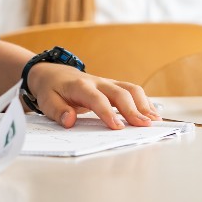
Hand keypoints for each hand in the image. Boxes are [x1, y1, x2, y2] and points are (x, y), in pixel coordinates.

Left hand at [26, 63, 160, 129]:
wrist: (53, 74)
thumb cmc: (51, 90)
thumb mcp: (47, 101)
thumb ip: (58, 111)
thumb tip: (70, 120)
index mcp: (80, 86)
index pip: (97, 99)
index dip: (108, 112)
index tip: (118, 127)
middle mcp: (97, 82)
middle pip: (120, 92)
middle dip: (133, 109)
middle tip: (144, 126)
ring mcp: (107, 83)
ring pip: (130, 89)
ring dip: (144, 104)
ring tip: (154, 121)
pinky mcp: (113, 86)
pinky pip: (132, 91)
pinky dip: (144, 102)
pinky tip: (152, 114)